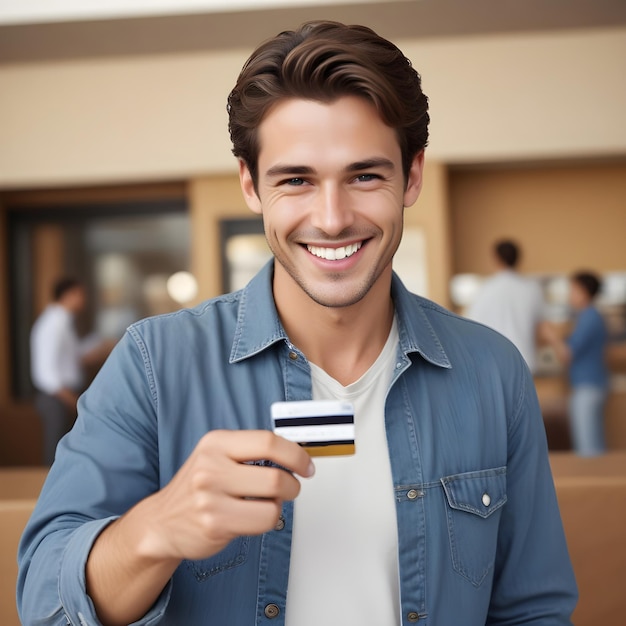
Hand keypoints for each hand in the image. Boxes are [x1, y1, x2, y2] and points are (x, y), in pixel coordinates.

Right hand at [134, 430, 313, 562]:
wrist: (162, 521)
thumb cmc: (197, 487)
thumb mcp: (217, 456)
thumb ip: (251, 450)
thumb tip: (295, 452)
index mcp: (216, 442)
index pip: (268, 441)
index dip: (295, 454)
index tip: (306, 464)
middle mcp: (211, 466)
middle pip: (275, 475)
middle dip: (292, 484)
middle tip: (291, 487)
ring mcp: (211, 496)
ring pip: (273, 502)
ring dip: (280, 504)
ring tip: (268, 503)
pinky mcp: (215, 524)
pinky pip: (263, 521)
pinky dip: (267, 520)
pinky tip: (253, 516)